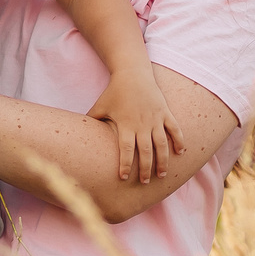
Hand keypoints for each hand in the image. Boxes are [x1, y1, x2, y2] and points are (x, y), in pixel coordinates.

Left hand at [88, 69, 183, 184]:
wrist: (133, 73)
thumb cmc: (115, 91)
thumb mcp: (100, 105)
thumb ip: (90, 120)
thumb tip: (74, 131)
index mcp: (126, 125)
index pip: (125, 150)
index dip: (124, 164)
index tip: (123, 177)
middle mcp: (142, 124)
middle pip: (145, 152)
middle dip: (145, 169)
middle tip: (144, 182)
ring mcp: (155, 119)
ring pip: (162, 144)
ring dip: (163, 161)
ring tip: (162, 175)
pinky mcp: (165, 112)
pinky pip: (174, 129)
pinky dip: (179, 141)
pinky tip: (180, 153)